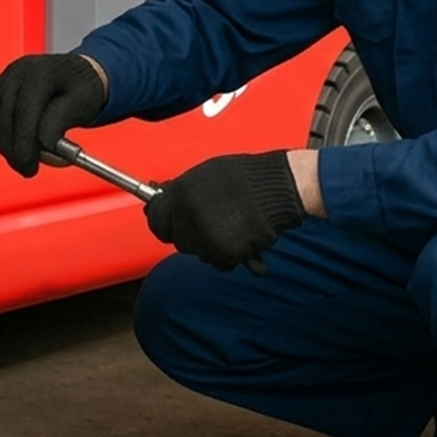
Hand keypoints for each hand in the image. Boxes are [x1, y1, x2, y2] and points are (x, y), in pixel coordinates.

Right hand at [0, 54, 106, 177]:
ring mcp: (5, 80)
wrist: (76, 76)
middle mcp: (18, 73)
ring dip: (6, 147)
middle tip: (28, 169)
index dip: (25, 145)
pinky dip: (1, 139)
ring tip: (25, 160)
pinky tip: (16, 148)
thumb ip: (59, 122)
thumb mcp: (81, 103)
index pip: (24, 114)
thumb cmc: (82, 88)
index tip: (31, 166)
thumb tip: (44, 143)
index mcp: (41, 73)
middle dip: (15, 151)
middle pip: (6, 120)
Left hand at [144, 151, 305, 271]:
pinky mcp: (224, 252)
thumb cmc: (247, 177)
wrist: (280, 186)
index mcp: (182, 192)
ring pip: (200, 252)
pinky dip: (232, 256)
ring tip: (234, 225)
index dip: (166, 223)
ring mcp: (205, 235)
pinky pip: (220, 262)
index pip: (156, 219)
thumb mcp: (206, 175)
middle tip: (215, 223)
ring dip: (213, 245)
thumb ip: (184, 193)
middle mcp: (189, 214)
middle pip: (179, 240)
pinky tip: (243, 237)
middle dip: (193, 235)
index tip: (172, 225)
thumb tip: (165, 203)